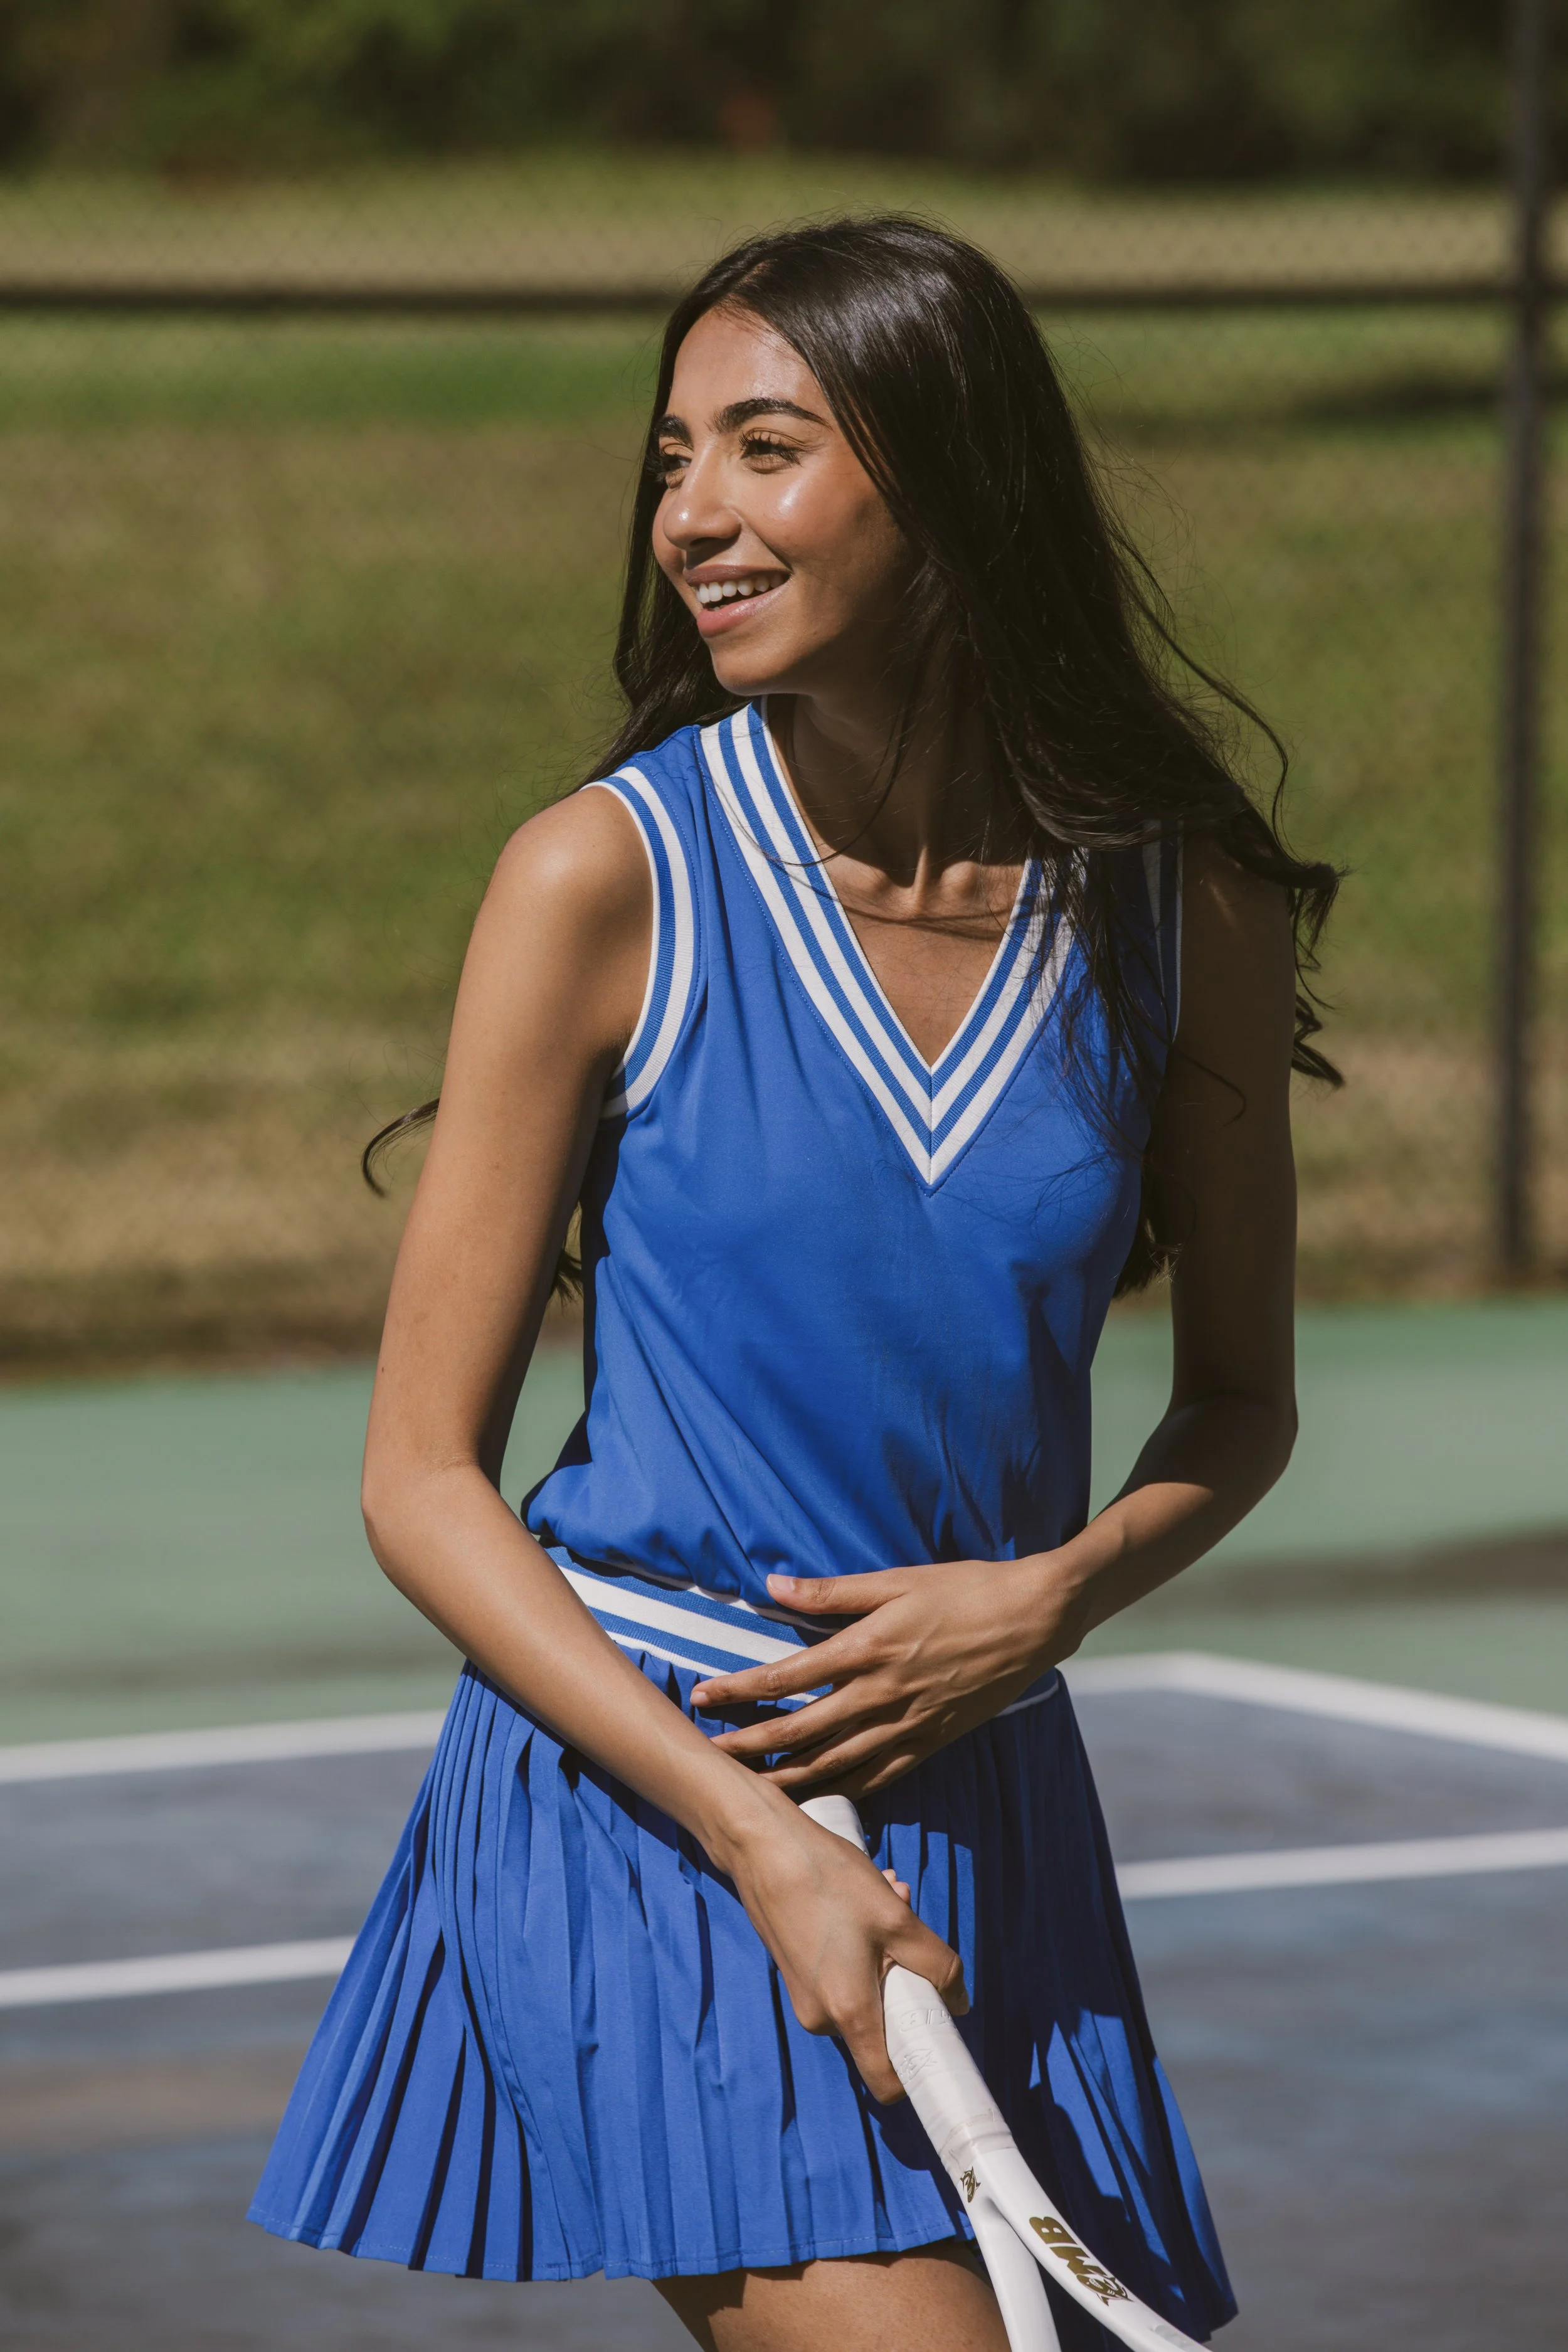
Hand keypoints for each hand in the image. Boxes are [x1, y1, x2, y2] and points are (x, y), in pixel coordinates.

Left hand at [692, 1556, 1082, 1795]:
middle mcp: (882, 1694)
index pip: (787, 1678)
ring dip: (787, 1777)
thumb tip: (774, 1585)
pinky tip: (818, 1799)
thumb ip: (832, 1592)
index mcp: (868, 1648)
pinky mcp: (931, 1741)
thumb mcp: (896, 1580)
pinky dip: (844, 1791)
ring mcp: (908, 1724)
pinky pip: (879, 1776)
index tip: (703, 1697)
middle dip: (750, 1744)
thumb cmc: (966, 1589)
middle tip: (710, 1754)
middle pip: (801, 1730)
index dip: (740, 1690)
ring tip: (748, 1788)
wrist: (1034, 1618)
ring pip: (834, 1764)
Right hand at [719, 1798, 966, 2101]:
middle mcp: (820, 2017)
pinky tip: (859, 1898)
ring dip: (884, 1951)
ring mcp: (804, 1996)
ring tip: (883, 1895)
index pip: (886, 2082)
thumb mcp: (897, 1919)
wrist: (762, 1848)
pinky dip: (860, 1945)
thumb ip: (937, 1966)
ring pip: (864, 1990)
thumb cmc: (829, 1882)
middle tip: (905, 1919)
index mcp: (848, 2013)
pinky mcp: (796, 1974)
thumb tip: (960, 2002)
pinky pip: (842, 1976)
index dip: (918, 2066)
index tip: (935, 2029)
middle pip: (882, 2022)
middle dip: (903, 1976)